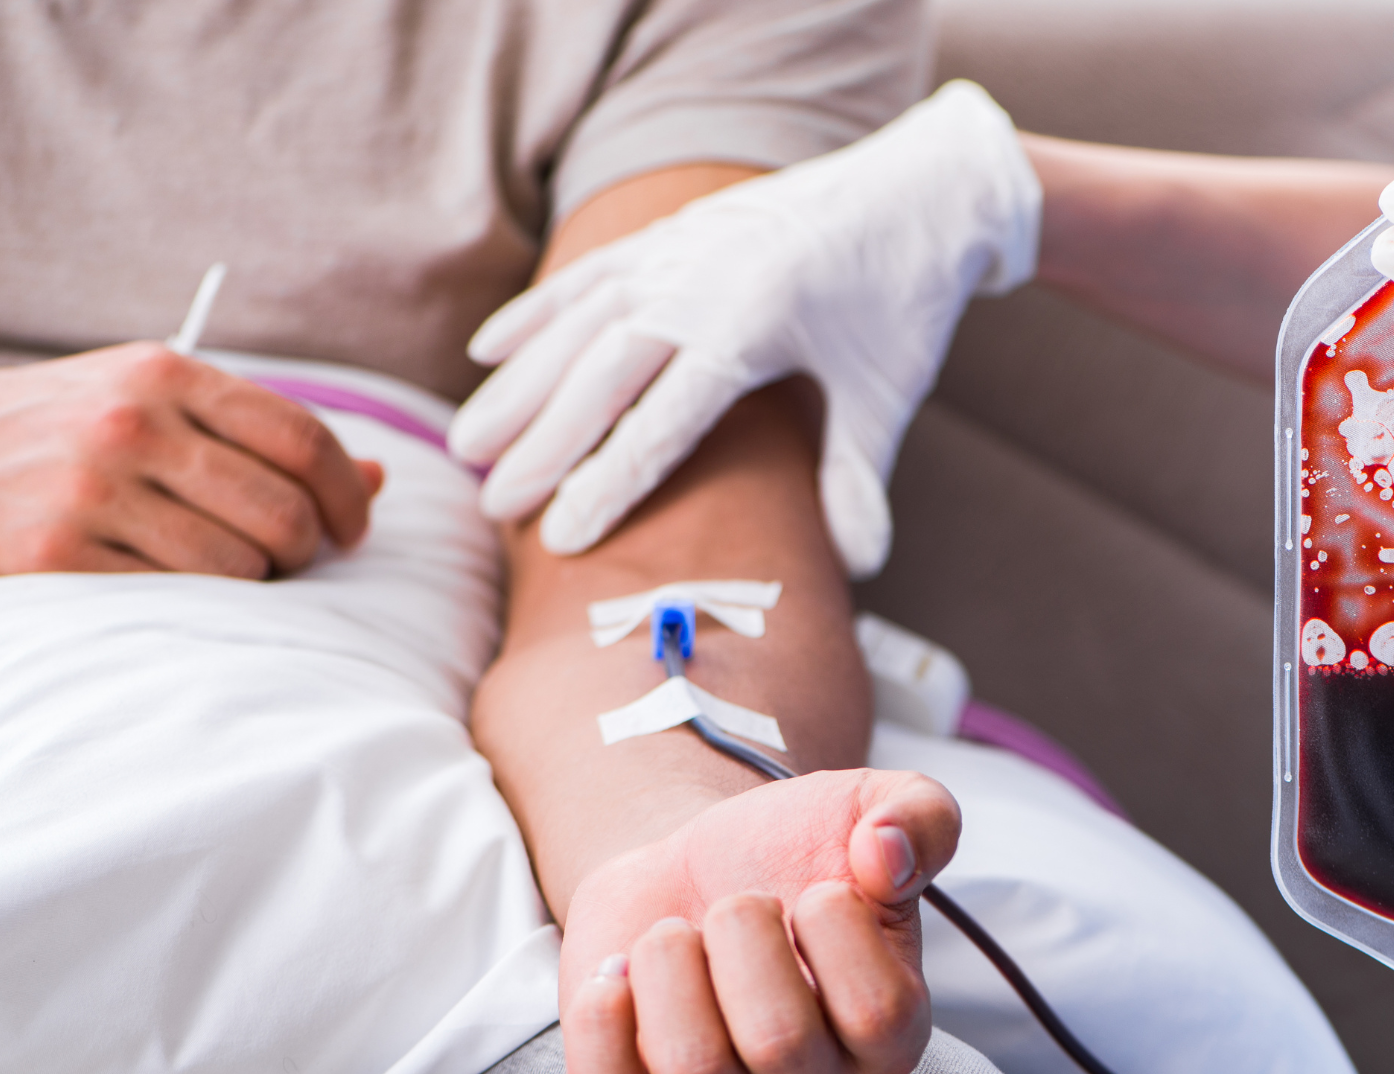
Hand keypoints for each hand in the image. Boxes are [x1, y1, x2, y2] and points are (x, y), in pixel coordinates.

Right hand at [0, 342, 383, 577]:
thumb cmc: (43, 433)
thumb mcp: (143, 401)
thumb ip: (253, 432)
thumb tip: (378, 477)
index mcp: (163, 374)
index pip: (303, 436)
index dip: (349, 492)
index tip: (356, 527)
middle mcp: (132, 425)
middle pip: (284, 507)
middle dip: (309, 549)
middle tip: (294, 562)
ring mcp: (91, 490)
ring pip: (240, 563)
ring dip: (254, 583)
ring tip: (227, 573)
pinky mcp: (54, 555)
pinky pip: (176, 597)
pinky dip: (197, 605)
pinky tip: (176, 590)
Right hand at [450, 80, 1039, 574]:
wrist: (924, 188)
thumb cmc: (908, 297)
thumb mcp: (890, 390)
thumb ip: (859, 475)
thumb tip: (860, 564)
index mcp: (752, 326)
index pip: (663, 419)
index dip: (608, 481)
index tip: (559, 537)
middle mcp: (701, 283)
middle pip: (602, 373)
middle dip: (543, 442)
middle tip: (492, 503)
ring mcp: (681, 250)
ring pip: (579, 324)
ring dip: (521, 383)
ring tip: (469, 444)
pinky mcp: (677, 232)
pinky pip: (592, 275)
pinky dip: (538, 312)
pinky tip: (486, 349)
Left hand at [558, 769, 959, 1073]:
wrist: (693, 862)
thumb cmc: (792, 847)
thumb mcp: (871, 805)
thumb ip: (920, 814)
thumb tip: (886, 855)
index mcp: (889, 1032)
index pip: (880, 1014)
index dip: (836, 928)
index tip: (817, 888)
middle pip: (779, 1043)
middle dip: (741, 929)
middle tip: (735, 900)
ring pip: (693, 1072)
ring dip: (669, 963)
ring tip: (674, 933)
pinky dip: (599, 1026)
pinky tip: (616, 972)